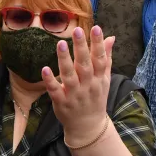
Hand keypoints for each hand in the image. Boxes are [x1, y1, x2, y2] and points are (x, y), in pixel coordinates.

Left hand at [44, 26, 114, 143]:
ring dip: (65, 60)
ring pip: (70, 76)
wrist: (88, 127)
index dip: (98, 44)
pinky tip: (44, 69)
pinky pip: (55, 91)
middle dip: (82, 48)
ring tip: (61, 43)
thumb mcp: (105, 79)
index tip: (97, 28)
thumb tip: (111, 37)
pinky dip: (50, 81)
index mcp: (99, 79)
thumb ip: (106, 58)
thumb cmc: (96, 98)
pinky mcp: (62, 103)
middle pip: (85, 65)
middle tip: (77, 31)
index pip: (100, 59)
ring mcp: (75, 95)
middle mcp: (88, 86)